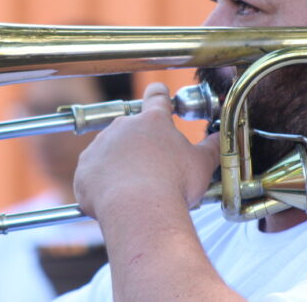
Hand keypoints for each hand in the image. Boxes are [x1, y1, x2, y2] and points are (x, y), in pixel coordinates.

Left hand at [74, 82, 219, 218]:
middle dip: (140, 145)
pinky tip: (115, 198)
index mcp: (153, 121)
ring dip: (119, 164)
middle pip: (131, 127)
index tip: (159, 96)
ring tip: (134, 188)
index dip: (159, 96)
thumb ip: (212, 147)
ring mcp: (101, 145)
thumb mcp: (202, 164)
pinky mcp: (85, 167)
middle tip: (153, 169)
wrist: (139, 210)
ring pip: (110, 150)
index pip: (157, 96)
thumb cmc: (173, 185)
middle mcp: (124, 126)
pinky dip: (101, 183)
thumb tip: (221, 139)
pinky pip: (92, 173)